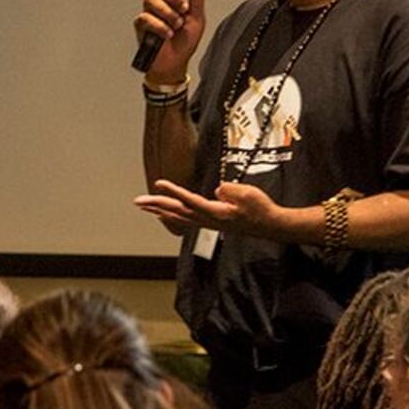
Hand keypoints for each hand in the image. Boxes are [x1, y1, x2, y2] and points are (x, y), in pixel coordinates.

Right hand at [132, 0, 208, 82]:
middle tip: (184, 9)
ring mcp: (148, 12)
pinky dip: (159, 26)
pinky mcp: (141, 25)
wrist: (175, 64)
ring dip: (168, 12)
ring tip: (177, 25)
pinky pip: (145, 18)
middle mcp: (158, 0)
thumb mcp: (197, 19)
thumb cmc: (184, 42)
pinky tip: (167, 34)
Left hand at [134, 179, 280, 237]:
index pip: (190, 200)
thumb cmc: (261, 210)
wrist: (270, 225)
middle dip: (157, 205)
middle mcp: (209, 219)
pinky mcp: (211, 221)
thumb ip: (231, 190)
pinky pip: (185, 219)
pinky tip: (163, 214)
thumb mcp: (249, 195)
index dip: (174, 191)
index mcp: (216, 213)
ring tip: (144, 205)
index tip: (159, 183)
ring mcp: (208, 222)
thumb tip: (218, 190)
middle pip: (177, 211)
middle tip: (138, 200)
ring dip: (159, 210)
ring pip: (178, 216)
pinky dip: (171, 215)